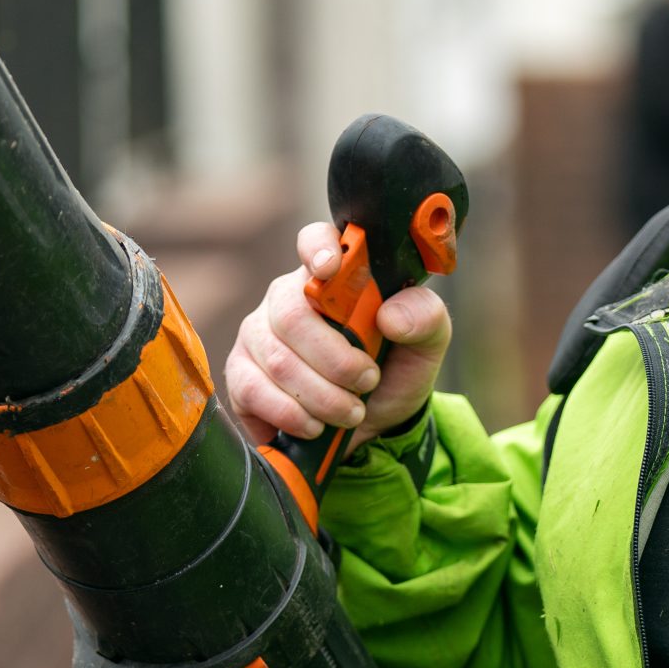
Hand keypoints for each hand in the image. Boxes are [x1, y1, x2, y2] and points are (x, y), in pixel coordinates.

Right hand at [225, 220, 451, 453]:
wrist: (374, 426)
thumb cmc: (394, 371)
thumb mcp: (427, 344)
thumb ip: (425, 317)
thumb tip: (390, 316)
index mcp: (334, 277)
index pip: (315, 240)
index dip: (318, 248)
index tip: (331, 269)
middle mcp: (288, 298)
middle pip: (292, 314)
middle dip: (337, 360)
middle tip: (367, 381)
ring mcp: (259, 335)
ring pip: (277, 359)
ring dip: (323, 396)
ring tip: (352, 412)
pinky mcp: (241, 374)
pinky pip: (253, 390)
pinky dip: (292, 414)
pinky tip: (315, 425)